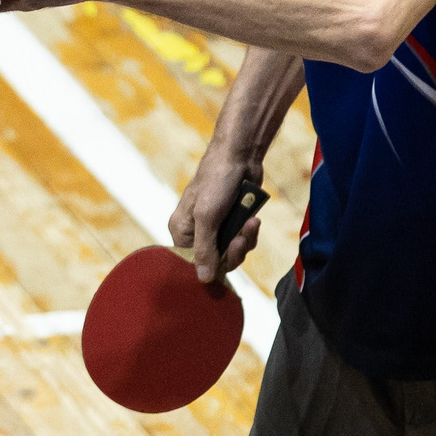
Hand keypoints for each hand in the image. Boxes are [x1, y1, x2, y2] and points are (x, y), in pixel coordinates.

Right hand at [171, 146, 263, 284]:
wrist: (239, 155)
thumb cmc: (216, 181)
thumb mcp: (207, 217)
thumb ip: (205, 250)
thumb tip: (203, 280)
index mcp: (182, 231)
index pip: (193, 263)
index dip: (212, 266)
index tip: (227, 257)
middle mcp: (196, 232)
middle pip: (216, 261)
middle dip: (234, 251)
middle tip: (241, 238)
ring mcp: (216, 227)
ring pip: (233, 252)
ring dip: (245, 240)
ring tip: (250, 222)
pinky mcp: (233, 221)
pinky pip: (243, 240)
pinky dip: (250, 232)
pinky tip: (253, 219)